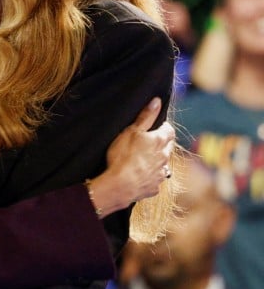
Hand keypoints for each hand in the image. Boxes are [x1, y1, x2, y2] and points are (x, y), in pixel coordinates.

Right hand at [89, 97, 174, 216]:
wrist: (119, 185)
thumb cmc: (122, 156)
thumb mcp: (131, 131)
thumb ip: (145, 117)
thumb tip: (157, 101)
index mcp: (159, 141)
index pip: (169, 131)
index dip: (163, 127)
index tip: (156, 127)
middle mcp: (164, 157)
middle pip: (168, 147)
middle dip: (162, 143)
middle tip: (148, 142)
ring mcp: (160, 174)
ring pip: (163, 164)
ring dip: (157, 160)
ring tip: (142, 160)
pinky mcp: (154, 187)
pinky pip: (155, 179)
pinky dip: (150, 176)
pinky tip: (140, 176)